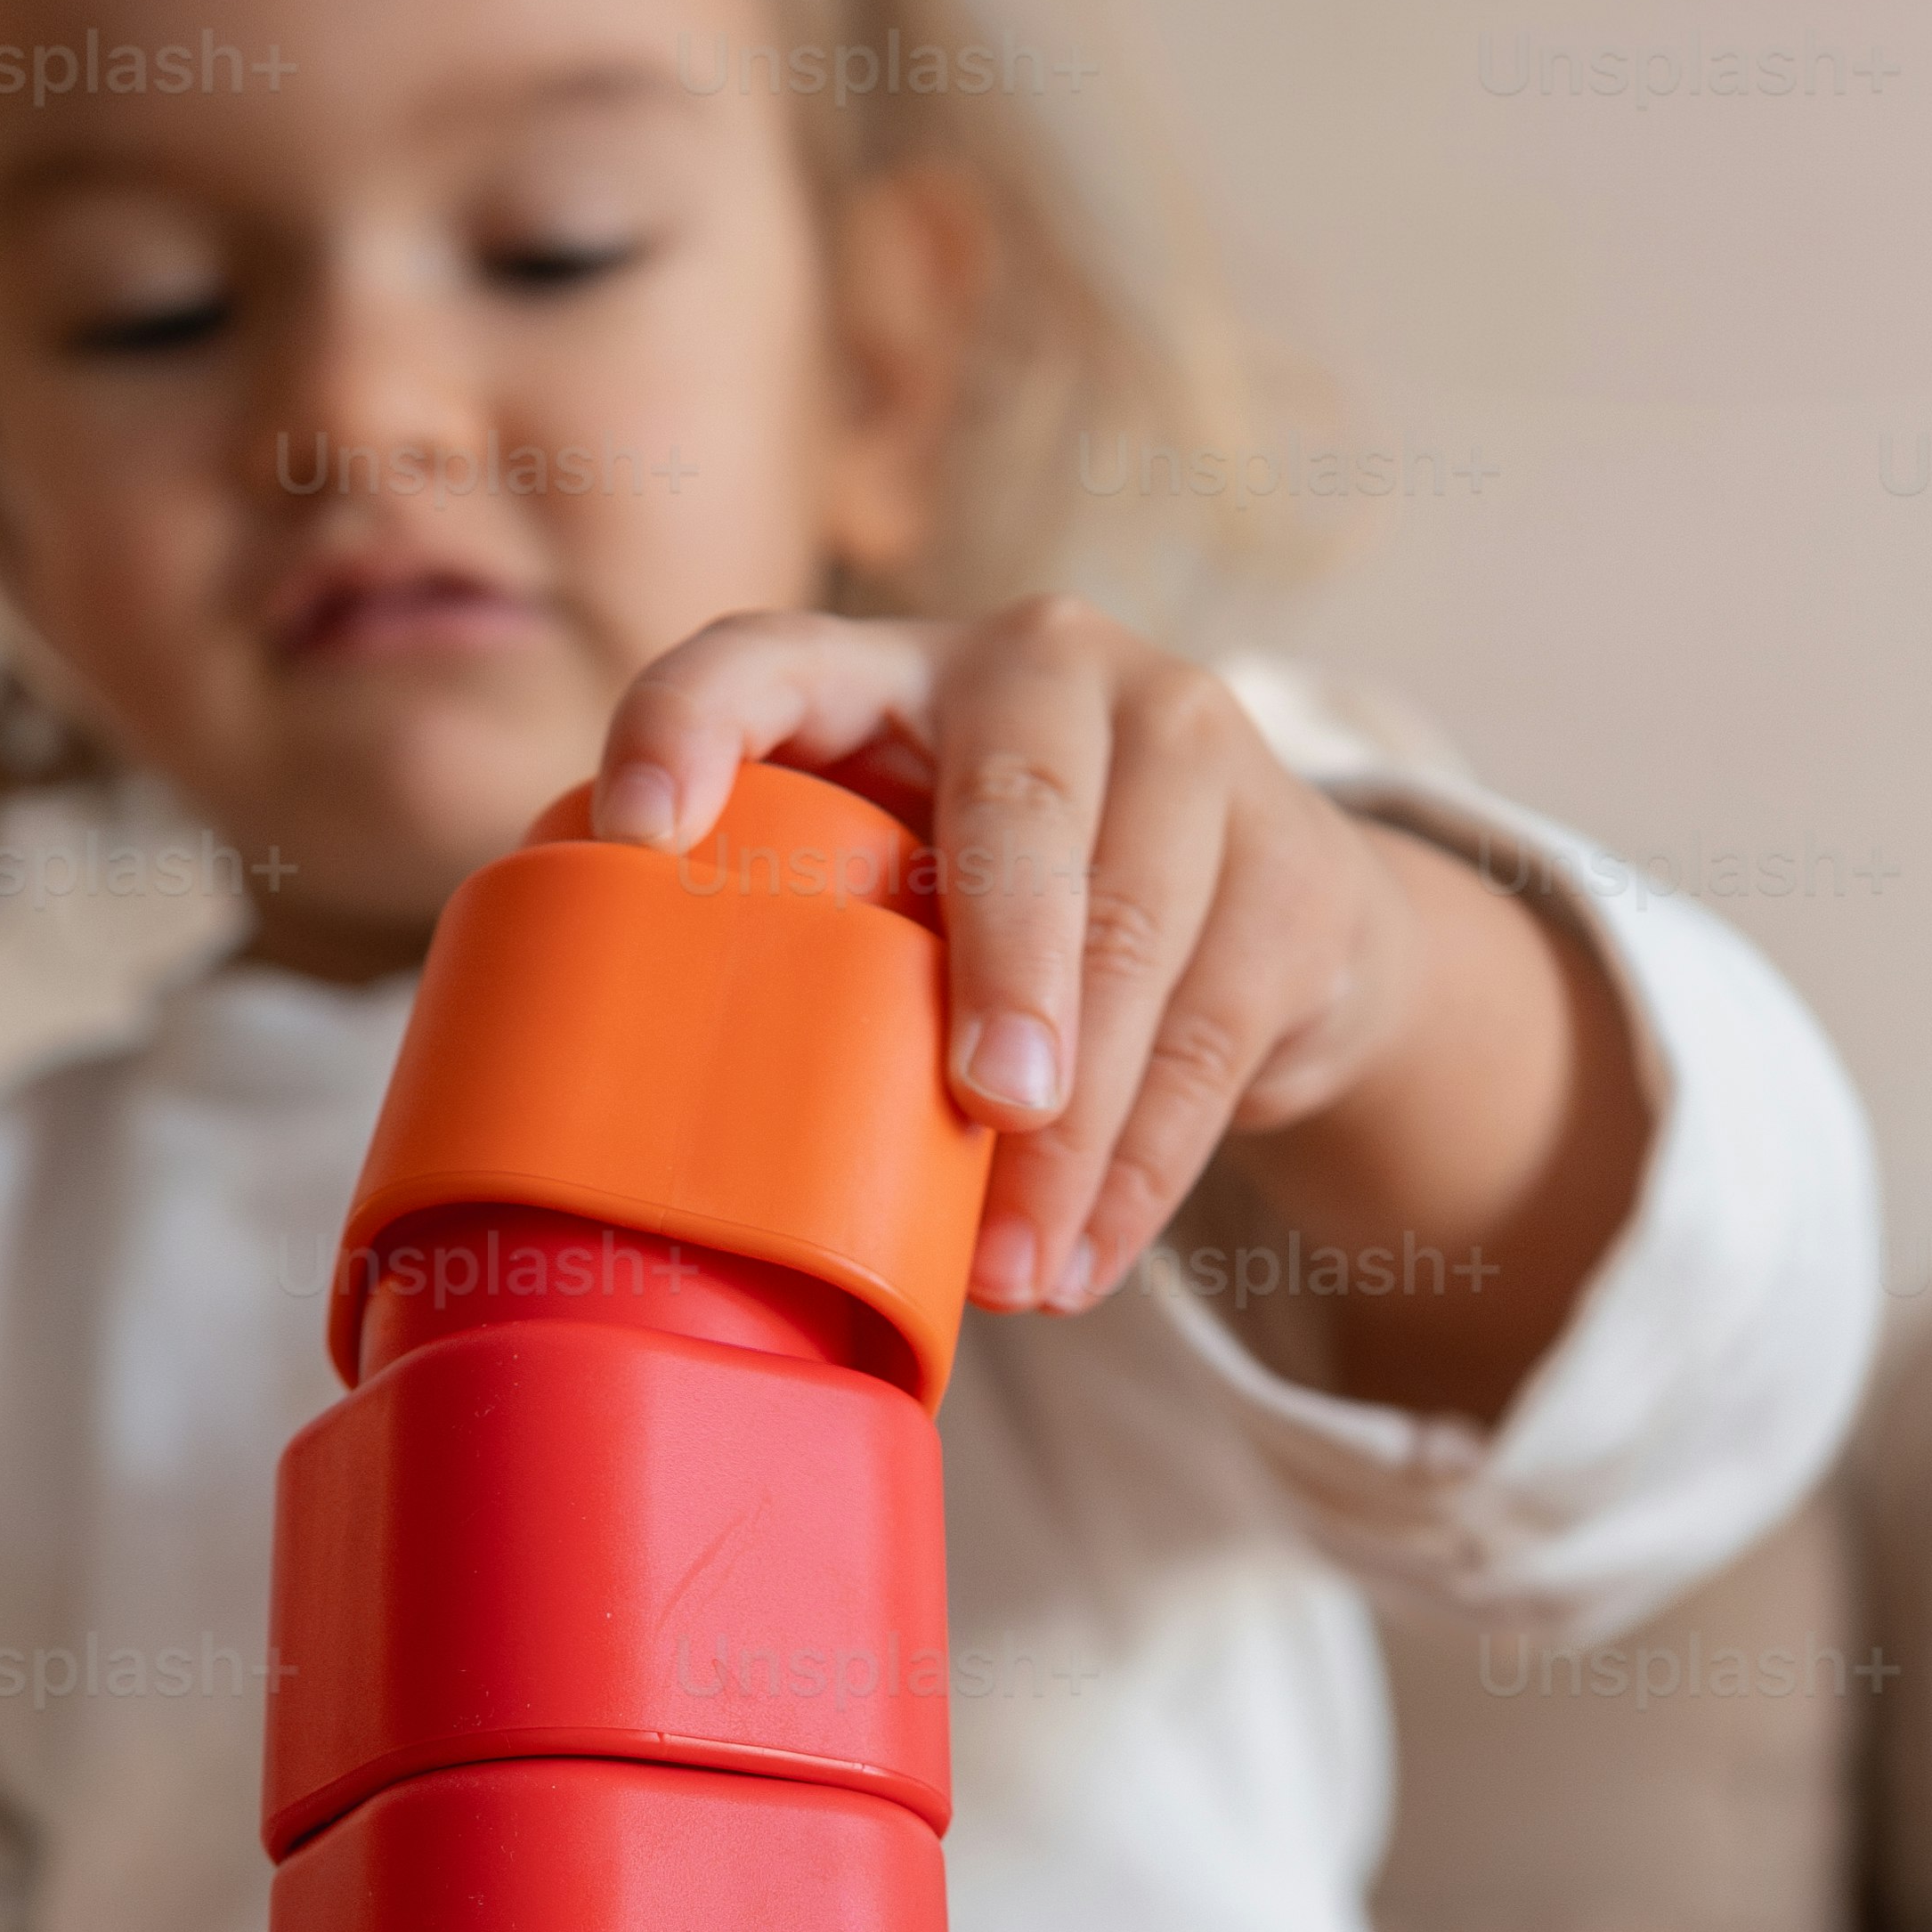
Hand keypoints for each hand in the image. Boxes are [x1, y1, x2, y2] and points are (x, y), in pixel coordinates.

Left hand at [591, 600, 1423, 1313]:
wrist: (1270, 915)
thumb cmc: (1009, 912)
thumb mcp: (900, 885)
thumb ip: (808, 941)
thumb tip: (667, 1153)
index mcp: (891, 668)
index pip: (766, 658)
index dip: (688, 721)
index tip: (634, 832)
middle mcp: (1048, 669)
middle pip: (1021, 806)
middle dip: (1006, 963)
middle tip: (982, 1102)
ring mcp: (1192, 747)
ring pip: (1134, 937)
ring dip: (1073, 1128)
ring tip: (1014, 1272)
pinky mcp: (1297, 865)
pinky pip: (1213, 1036)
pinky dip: (1140, 1171)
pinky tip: (1082, 1260)